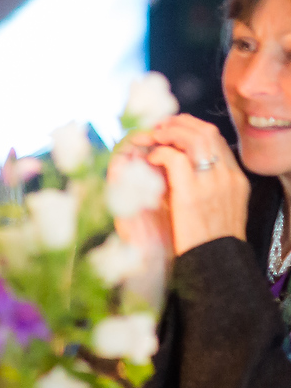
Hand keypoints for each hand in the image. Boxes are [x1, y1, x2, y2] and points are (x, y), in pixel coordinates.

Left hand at [130, 114, 250, 254]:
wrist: (216, 263)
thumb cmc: (212, 238)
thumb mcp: (221, 204)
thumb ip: (210, 182)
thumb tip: (184, 160)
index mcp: (236, 179)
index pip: (217, 138)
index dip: (192, 127)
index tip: (174, 128)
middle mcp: (228, 177)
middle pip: (206, 131)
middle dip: (179, 124)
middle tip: (159, 129)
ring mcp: (212, 183)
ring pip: (193, 137)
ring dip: (169, 133)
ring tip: (154, 140)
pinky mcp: (192, 193)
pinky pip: (174, 157)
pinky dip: (160, 153)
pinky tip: (152, 160)